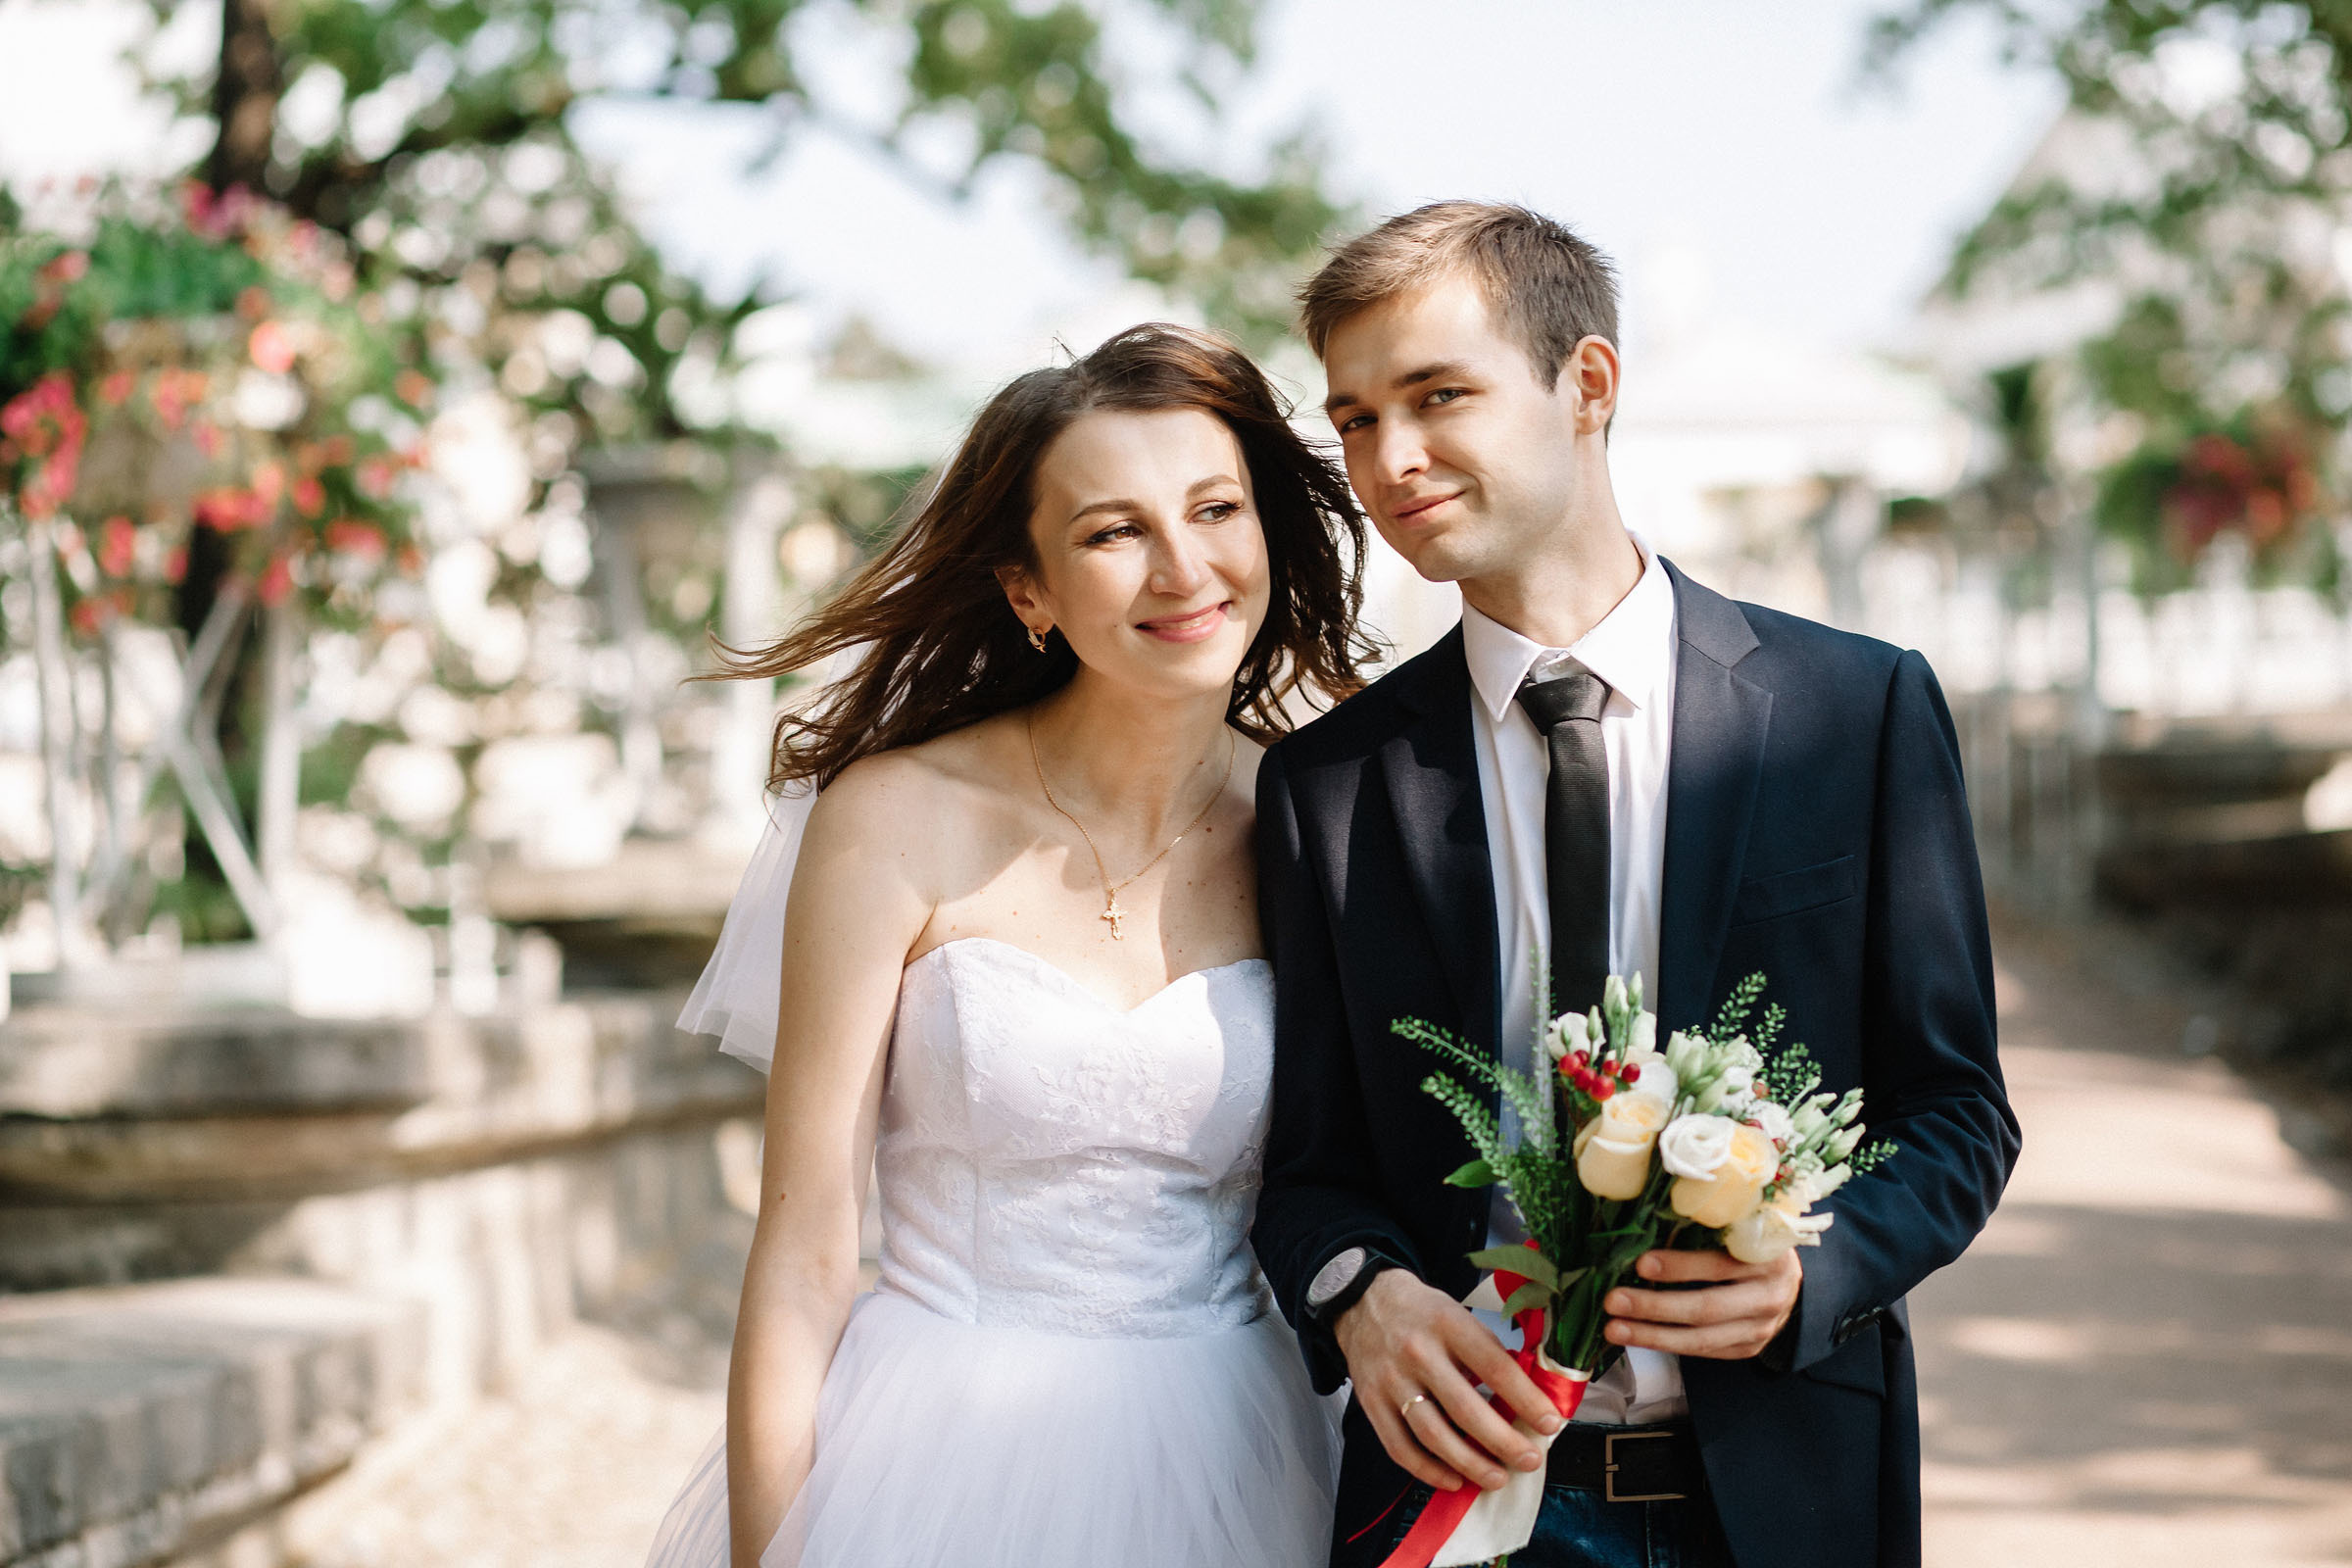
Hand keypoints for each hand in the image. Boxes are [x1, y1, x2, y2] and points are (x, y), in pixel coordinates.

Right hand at [1333, 1268, 1563, 1492]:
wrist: (1362, 1301)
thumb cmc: (1422, 1312)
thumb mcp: (1458, 1314)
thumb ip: (1488, 1351)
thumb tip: (1525, 1397)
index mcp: (1447, 1323)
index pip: (1494, 1367)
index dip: (1526, 1399)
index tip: (1551, 1422)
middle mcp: (1417, 1352)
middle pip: (1465, 1409)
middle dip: (1504, 1442)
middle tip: (1530, 1460)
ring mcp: (1390, 1380)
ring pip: (1433, 1434)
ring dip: (1469, 1463)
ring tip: (1497, 1478)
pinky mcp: (1370, 1402)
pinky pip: (1400, 1447)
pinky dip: (1428, 1470)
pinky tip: (1453, 1479)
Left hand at [1603, 1247, 1800, 1359]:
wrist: (1792, 1284)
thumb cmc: (1752, 1247)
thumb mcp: (1743, 1228)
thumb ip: (1708, 1229)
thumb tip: (1645, 1225)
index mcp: (1766, 1258)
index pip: (1720, 1265)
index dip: (1680, 1266)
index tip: (1641, 1264)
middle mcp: (1767, 1296)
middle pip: (1707, 1308)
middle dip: (1655, 1307)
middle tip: (1614, 1301)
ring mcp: (1759, 1329)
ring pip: (1702, 1339)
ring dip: (1652, 1336)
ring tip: (1614, 1329)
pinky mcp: (1747, 1349)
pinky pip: (1703, 1351)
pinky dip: (1666, 1344)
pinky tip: (1637, 1337)